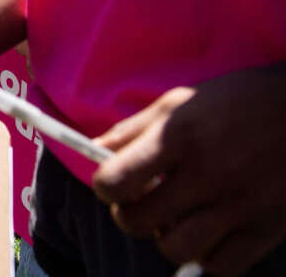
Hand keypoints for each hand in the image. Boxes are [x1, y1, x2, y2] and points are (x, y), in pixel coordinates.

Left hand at [93, 63, 285, 275]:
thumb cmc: (239, 101)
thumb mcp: (180, 101)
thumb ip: (134, 129)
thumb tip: (94, 150)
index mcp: (180, 137)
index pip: (116, 180)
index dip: (104, 188)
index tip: (113, 183)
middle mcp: (207, 175)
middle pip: (139, 222)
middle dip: (129, 215)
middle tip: (139, 202)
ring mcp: (240, 205)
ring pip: (178, 250)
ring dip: (167, 238)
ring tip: (175, 219)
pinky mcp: (268, 228)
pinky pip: (223, 264)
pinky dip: (207, 256)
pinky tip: (208, 232)